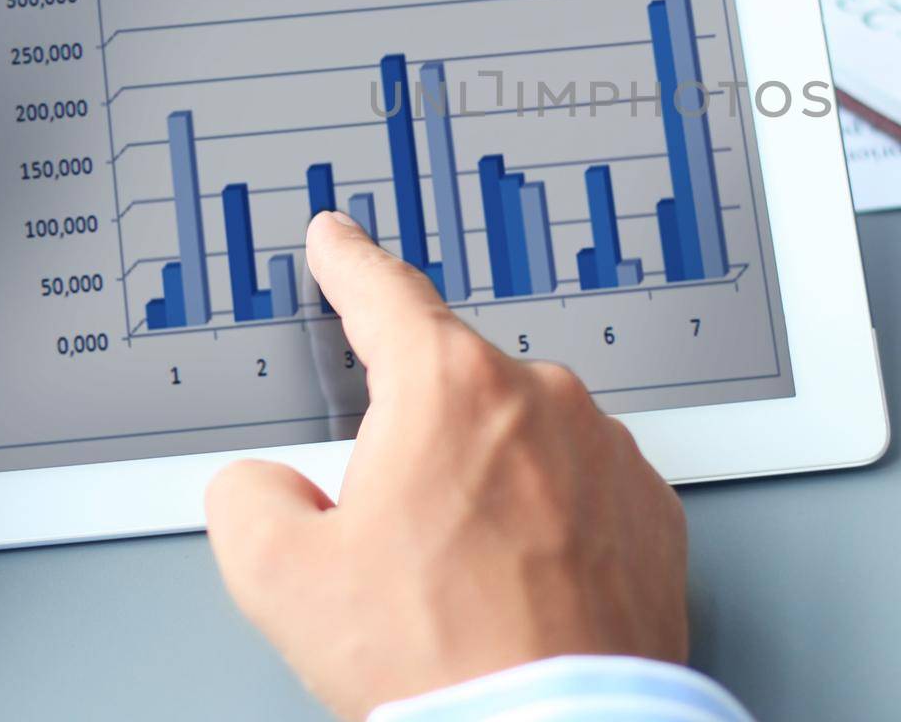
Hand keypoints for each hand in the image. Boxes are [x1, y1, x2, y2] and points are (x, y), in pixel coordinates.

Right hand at [206, 211, 687, 719]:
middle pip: (452, 392)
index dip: (348, 264)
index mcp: (449, 388)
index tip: (338, 239)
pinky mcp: (651, 507)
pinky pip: (582, 491)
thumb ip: (249, 500)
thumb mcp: (285, 581)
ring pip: (521, 445)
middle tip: (400, 543)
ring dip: (490, 491)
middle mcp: (541, 398)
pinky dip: (552, 526)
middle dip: (418, 448)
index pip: (383, 296)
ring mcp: (607, 450)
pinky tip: (523, 590)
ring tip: (467, 587)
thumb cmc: (442, 661)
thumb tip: (262, 487)